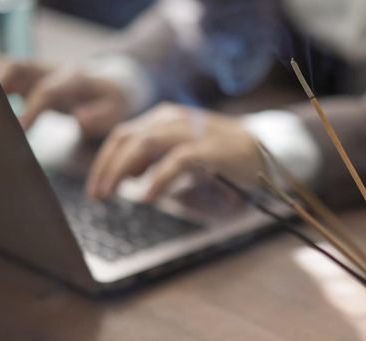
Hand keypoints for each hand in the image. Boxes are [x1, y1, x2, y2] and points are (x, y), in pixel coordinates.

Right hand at [0, 59, 128, 137]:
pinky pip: (4, 75)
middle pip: (18, 68)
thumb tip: (79, 120)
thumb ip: (101, 116)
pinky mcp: (30, 76)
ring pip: (7, 68)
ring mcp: (39, 70)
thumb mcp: (116, 110)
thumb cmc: (113, 101)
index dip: (32, 109)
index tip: (19, 130)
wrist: (113, 83)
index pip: (48, 90)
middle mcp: (53, 69)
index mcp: (76, 79)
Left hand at [86, 102, 263, 200]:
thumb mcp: (184, 155)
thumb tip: (130, 175)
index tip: (96, 188)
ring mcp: (193, 130)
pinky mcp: (211, 147)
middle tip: (97, 197)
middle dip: (106, 168)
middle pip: (128, 137)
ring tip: (112, 196)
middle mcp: (174, 119)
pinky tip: (148, 197)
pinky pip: (177, 160)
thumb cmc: (223, 157)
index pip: (123, 135)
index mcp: (165, 119)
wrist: (269, 151)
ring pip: (145, 143)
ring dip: (122, 170)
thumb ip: (157, 161)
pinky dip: (158, 179)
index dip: (104, 162)